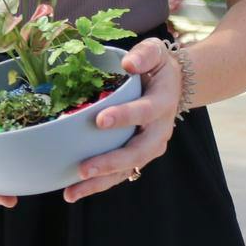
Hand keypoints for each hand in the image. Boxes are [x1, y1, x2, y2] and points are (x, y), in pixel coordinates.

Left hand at [61, 38, 181, 203]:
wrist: (174, 86)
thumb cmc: (156, 67)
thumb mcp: (155, 52)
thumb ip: (144, 55)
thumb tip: (128, 64)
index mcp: (162, 103)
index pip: (144, 111)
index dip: (124, 116)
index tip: (99, 120)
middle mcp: (158, 131)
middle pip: (137, 152)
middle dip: (110, 162)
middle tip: (83, 169)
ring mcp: (149, 148)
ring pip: (127, 170)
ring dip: (99, 182)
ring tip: (71, 192)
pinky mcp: (138, 158)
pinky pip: (119, 174)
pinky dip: (97, 184)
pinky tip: (72, 192)